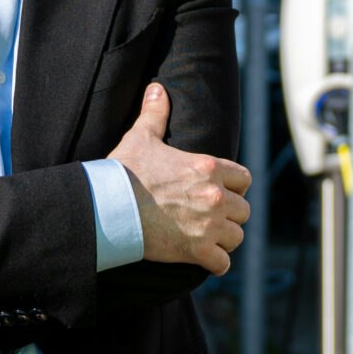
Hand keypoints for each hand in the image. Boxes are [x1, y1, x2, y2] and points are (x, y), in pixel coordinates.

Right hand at [108, 83, 251, 273]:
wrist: (108, 207)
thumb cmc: (124, 171)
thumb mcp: (140, 137)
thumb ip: (155, 113)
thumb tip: (157, 89)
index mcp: (208, 167)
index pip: (244, 179)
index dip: (234, 187)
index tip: (220, 192)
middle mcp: (215, 196)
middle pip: (244, 211)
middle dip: (230, 215)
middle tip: (211, 218)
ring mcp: (208, 225)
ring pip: (237, 237)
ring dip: (224, 239)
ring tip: (208, 238)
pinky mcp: (196, 251)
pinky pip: (222, 264)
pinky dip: (215, 264)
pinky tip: (203, 259)